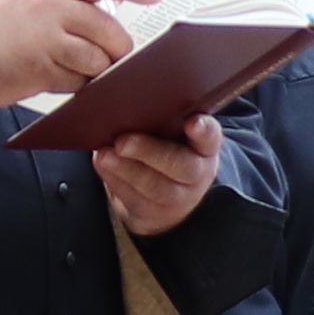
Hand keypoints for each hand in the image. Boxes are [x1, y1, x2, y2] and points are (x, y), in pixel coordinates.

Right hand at [0, 0, 162, 110]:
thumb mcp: (26, 1)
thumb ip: (64, 9)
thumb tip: (104, 33)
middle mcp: (51, 8)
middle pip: (108, 31)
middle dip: (118, 50)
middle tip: (117, 61)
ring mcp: (46, 39)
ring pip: (96, 61)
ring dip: (97, 73)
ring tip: (83, 74)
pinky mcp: (39, 70)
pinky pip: (76, 83)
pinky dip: (78, 88)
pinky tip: (66, 86)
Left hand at [89, 123, 223, 235]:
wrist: (165, 194)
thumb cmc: (165, 148)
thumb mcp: (171, 132)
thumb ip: (161, 118)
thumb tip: (130, 101)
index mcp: (205, 146)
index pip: (210, 137)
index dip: (204, 130)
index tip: (193, 122)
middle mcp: (198, 173)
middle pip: (181, 166)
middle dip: (149, 152)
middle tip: (122, 142)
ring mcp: (180, 197)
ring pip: (155, 187)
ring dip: (126, 170)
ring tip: (105, 155)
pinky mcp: (156, 213)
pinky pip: (135, 200)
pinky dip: (115, 181)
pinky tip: (103, 165)